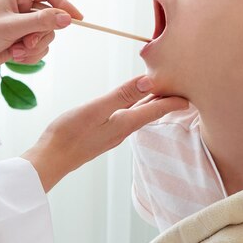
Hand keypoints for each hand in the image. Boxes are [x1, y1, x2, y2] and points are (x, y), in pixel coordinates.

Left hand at [0, 0, 82, 97]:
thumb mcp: (12, 27)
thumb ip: (41, 22)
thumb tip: (68, 18)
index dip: (64, 3)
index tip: (76, 19)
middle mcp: (23, 6)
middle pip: (52, 16)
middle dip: (41, 34)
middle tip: (27, 43)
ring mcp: (25, 23)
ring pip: (48, 34)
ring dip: (35, 47)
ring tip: (17, 51)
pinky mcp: (25, 39)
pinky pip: (42, 46)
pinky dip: (32, 54)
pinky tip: (16, 56)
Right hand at [21, 76, 188, 191]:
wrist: (49, 160)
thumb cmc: (69, 134)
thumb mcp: (96, 109)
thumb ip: (122, 95)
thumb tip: (149, 81)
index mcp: (126, 122)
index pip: (158, 108)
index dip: (176, 99)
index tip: (193, 91)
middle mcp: (124, 129)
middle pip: (152, 111)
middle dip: (168, 99)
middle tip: (183, 86)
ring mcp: (113, 132)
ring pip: (141, 114)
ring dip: (153, 102)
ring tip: (163, 90)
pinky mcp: (103, 133)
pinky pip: (128, 116)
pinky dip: (137, 106)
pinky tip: (134, 102)